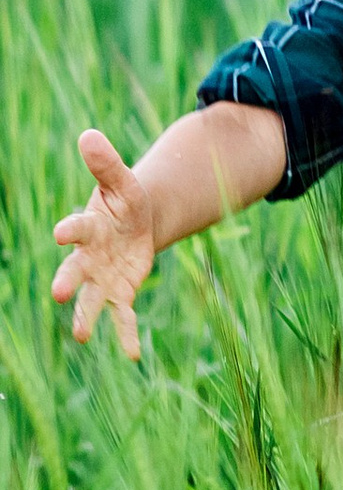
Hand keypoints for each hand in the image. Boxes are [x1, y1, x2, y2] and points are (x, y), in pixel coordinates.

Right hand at [51, 129, 157, 357]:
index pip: (76, 228)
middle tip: (59, 293)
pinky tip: (132, 355)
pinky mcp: (121, 292)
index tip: (60, 233)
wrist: (137, 223)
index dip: (69, 229)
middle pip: (75, 270)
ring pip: (92, 300)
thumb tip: (88, 135)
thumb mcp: (122, 181)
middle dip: (67, 281)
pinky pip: (122, 315)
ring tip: (81, 335)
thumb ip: (106, 164)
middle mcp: (89, 257)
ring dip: (86, 316)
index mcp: (87, 226)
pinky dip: (125, 334)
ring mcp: (103, 278)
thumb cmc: (123, 201)